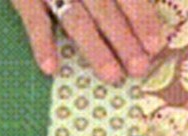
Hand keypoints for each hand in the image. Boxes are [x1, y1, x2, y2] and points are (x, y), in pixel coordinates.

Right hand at [11, 0, 166, 82]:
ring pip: (75, 17)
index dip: (141, 16)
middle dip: (123, 39)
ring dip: (94, 48)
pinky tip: (51, 67)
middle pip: (103, 7)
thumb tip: (153, 2)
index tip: (155, 44)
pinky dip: (40, 42)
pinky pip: (32, 18)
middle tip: (139, 68)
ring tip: (111, 75)